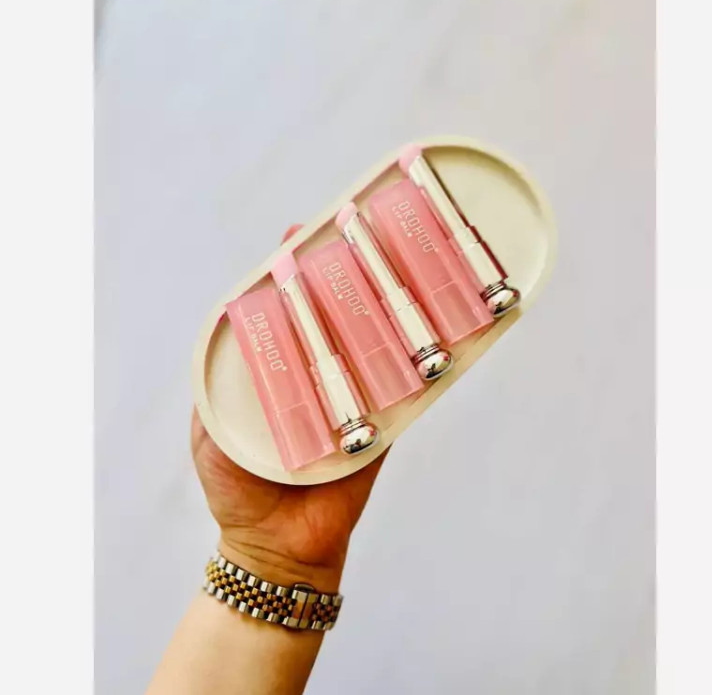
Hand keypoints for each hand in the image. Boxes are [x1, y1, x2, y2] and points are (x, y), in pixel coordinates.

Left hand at [191, 225, 387, 590]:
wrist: (277, 546)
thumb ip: (215, 385)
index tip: (297, 238)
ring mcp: (353, 398)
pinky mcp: (382, 427)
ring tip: (392, 269)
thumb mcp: (211, 432)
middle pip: (332, 320)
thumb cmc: (237, 489)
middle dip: (343, 278)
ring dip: (382, 310)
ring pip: (369, 346)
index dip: (290, 276)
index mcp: (277, 374)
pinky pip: (402, 392)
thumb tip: (227, 326)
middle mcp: (317, 377)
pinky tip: (428, 329)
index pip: (286, 314)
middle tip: (355, 237)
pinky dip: (416, 363)